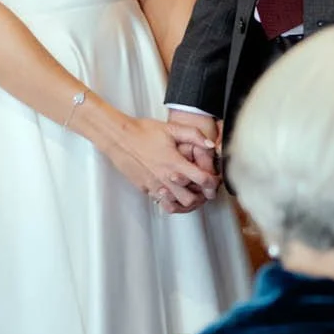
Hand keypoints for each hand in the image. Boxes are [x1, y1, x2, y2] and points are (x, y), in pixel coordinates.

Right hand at [104, 114, 219, 211]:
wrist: (119, 138)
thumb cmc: (143, 132)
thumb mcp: (172, 128)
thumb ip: (194, 135)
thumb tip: (210, 145)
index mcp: (175, 163)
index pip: (202, 180)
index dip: (213, 182)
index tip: (214, 179)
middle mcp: (165, 178)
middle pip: (191, 200)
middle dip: (200, 196)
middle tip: (203, 188)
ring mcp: (154, 186)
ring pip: (176, 205)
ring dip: (185, 200)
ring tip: (189, 190)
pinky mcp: (145, 189)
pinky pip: (161, 202)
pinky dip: (170, 200)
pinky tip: (173, 189)